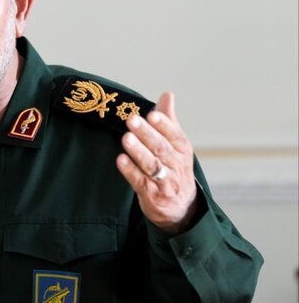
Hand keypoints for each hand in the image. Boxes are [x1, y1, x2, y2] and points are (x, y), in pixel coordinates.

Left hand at [116, 92, 196, 233]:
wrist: (181, 207)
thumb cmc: (175, 168)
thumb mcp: (176, 145)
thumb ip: (169, 120)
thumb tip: (167, 94)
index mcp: (182, 150)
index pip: (175, 135)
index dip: (164, 125)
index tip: (152, 113)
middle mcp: (176, 165)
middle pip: (161, 148)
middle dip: (147, 134)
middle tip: (132, 120)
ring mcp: (165, 181)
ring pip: (152, 165)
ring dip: (138, 151)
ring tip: (126, 138)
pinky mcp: (152, 195)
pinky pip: (140, 182)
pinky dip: (130, 171)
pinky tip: (120, 160)